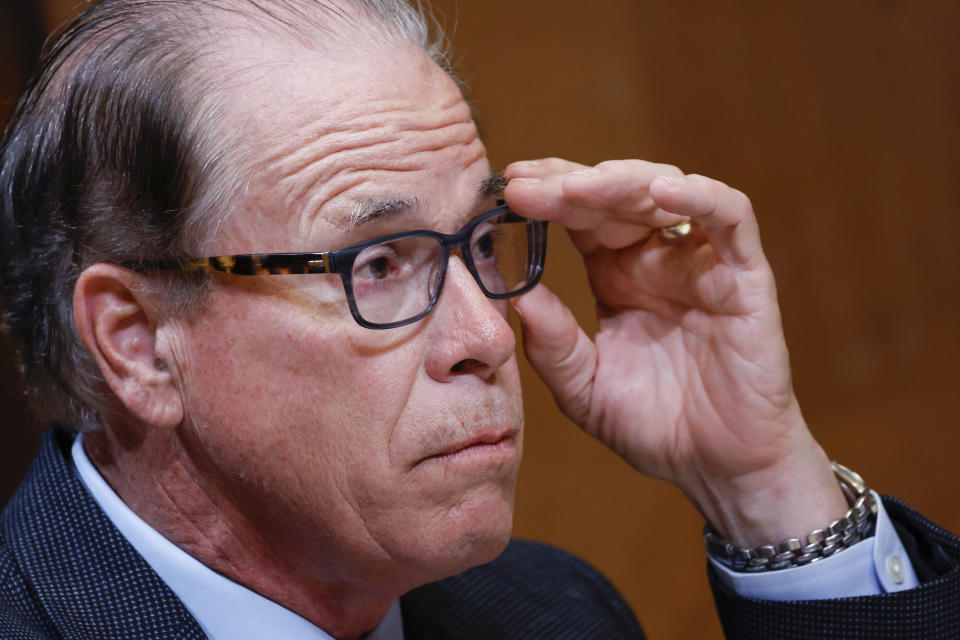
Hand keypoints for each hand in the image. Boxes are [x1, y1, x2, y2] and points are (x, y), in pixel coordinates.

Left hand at [504, 158, 845, 544]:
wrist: (719, 468)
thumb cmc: (655, 427)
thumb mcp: (584, 389)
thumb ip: (552, 345)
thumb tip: (515, 295)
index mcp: (616, 276)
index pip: (580, 216)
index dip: (546, 196)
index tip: (507, 188)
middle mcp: (656, 259)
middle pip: (615, 194)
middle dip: (568, 183)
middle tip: (526, 185)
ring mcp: (701, 262)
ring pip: (666, 191)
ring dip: (621, 181)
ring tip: (576, 187)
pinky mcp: (745, 276)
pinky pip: (732, 218)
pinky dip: (700, 197)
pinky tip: (661, 191)